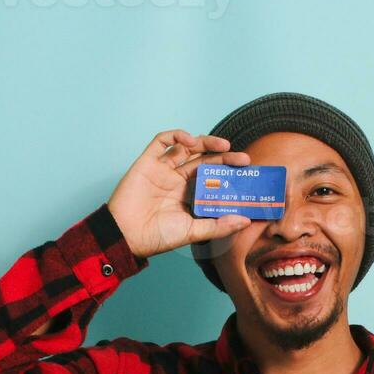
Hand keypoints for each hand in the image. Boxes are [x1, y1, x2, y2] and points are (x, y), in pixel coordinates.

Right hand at [107, 130, 252, 258]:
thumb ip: (218, 226)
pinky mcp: (147, 162)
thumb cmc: (157, 238)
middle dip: (224, 157)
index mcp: (188, 195)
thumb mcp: (193, 233)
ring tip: (223, 146)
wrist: (126, 236)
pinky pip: (161, 142)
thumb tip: (245, 220)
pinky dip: (175, 136)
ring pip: (186, 148)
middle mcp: (177, 180)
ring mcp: (163, 170)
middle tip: (243, 159)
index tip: (247, 173)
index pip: (213, 178)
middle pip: (204, 161)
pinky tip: (189, 140)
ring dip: (205, 142)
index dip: (228, 173)